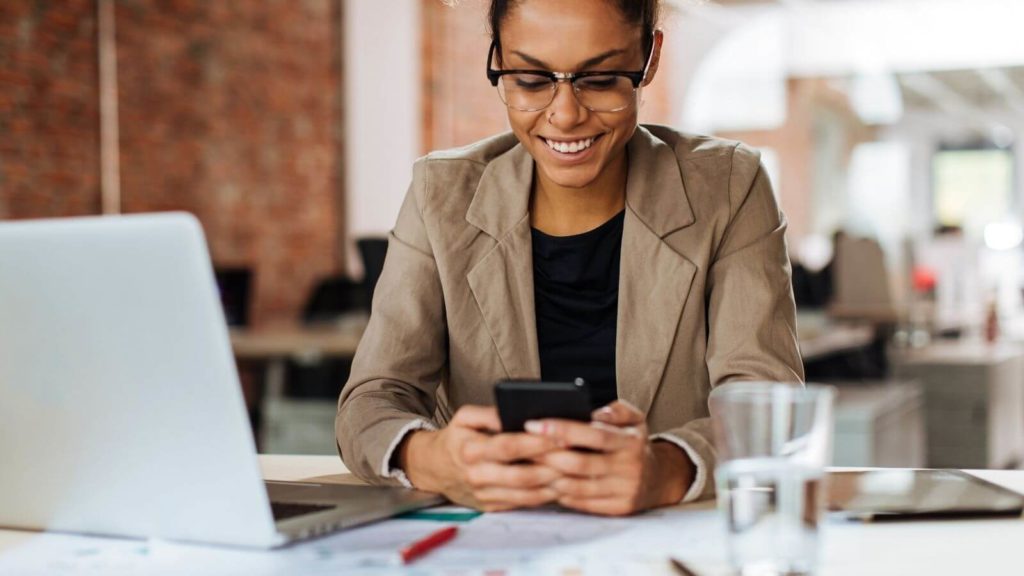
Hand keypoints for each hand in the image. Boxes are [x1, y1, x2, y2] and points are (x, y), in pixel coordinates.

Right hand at [399, 405, 562, 511]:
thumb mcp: (465, 417)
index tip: (561, 435)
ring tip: (576, 472)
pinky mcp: (490, 507)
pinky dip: (544, 496)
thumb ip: (490, 413)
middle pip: (522, 474)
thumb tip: (515, 412)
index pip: (509, 445)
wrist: (432, 468)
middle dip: (553, 466)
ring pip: (526, 493)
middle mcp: (476, 475)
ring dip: (553, 484)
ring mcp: (483, 495)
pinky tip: (561, 485)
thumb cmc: (456, 437)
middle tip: (578, 456)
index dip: (536, 442)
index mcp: (470, 449)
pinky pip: (522, 504)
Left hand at [528, 400, 693, 515]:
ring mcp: (624, 491)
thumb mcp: (634, 419)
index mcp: (630, 442)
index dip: (562, 429)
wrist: (658, 479)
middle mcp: (629, 468)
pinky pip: (581, 502)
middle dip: (546, 455)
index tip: (533, 424)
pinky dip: (560, 493)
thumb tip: (593, 411)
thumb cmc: (634, 443)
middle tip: (520, 446)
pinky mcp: (617, 509)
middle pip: (579, 463)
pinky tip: (543, 482)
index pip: (593, 435)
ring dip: (548, 476)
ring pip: (577, 486)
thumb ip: (616, 410)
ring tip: (526, 464)